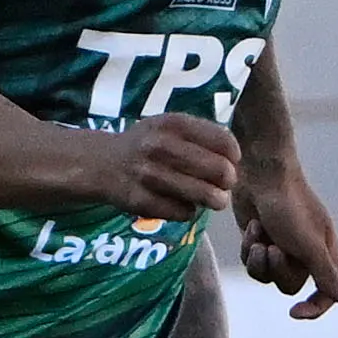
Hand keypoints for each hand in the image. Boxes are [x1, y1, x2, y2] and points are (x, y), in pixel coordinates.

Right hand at [89, 114, 240, 222]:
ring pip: (206, 196)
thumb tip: (235, 159)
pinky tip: (182, 203)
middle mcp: (161, 147)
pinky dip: (189, 211)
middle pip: (220, 171)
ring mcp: (150, 175)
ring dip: (215, 200)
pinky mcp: (142, 201)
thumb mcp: (170, 125)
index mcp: (173, 124)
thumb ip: (202, 135)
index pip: (224, 142)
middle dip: (229, 181)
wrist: (102, 163)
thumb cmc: (147, 144)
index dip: (234, 156)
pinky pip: (184, 213)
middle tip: (224, 184)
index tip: (230, 162)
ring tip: (213, 199)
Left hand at [233, 162, 337, 320]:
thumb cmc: (289, 206)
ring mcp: (282, 246)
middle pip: (289, 285)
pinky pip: (252, 262)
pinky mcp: (261, 240)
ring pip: (266, 276)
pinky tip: (253, 226)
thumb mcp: (309, 245)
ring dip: (259, 258)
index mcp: (325, 252)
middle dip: (276, 269)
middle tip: (274, 247)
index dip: (313, 307)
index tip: (294, 312)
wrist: (260, 174)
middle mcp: (305, 252)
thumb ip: (327, 275)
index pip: (326, 292)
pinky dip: (249, 247)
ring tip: (259, 236)